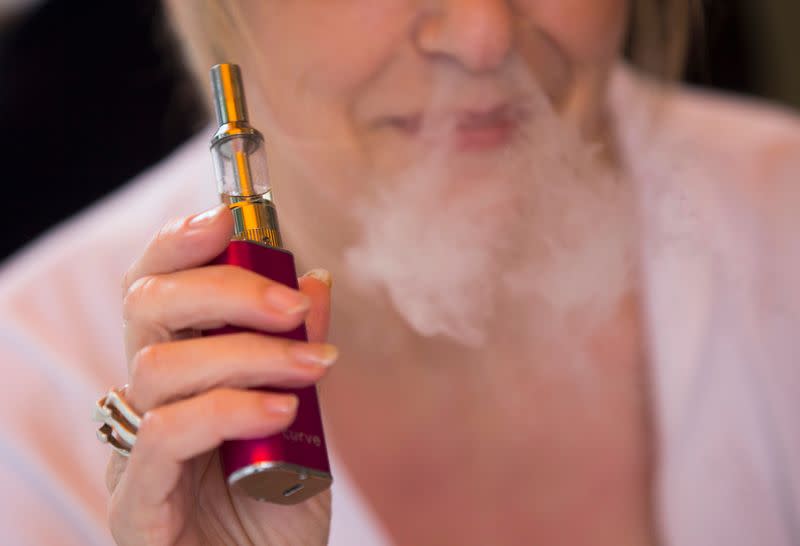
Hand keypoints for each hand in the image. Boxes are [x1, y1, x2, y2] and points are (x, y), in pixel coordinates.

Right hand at [106, 205, 332, 545]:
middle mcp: (147, 401)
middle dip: (225, 288)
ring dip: (247, 353)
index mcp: (180, 371)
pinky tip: (281, 409)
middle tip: (292, 305)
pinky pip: (166, 433)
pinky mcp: (138, 500)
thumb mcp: (301, 416)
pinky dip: (229, 406)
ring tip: (310, 367)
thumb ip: (297, 351)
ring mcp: (135, 450)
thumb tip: (315, 280)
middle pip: (148, 308)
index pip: (155, 288)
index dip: (179, 243)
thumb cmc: (277, 503)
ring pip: (161, 367)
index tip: (228, 217)